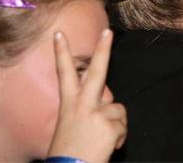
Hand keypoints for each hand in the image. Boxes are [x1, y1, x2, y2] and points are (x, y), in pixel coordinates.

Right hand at [48, 29, 126, 162]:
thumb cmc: (69, 152)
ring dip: (114, 124)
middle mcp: (82, 105)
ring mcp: (98, 114)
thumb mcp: (72, 125)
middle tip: (107, 31)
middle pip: (96, 72)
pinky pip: (123, 127)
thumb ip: (88, 109)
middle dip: (102, 50)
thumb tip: (107, 102)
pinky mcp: (111, 125)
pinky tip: (105, 147)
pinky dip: (118, 137)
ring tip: (98, 140)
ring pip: (118, 109)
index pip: (64, 74)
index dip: (61, 53)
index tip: (59, 34)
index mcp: (68, 105)